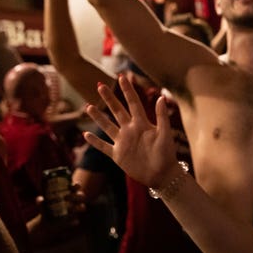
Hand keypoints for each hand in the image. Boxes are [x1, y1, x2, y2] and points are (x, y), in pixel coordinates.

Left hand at [27, 184, 85, 246]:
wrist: (46, 223)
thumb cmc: (46, 208)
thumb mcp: (42, 205)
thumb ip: (40, 202)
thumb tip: (40, 199)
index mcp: (70, 194)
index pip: (77, 187)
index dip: (77, 185)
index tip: (73, 185)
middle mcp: (75, 201)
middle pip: (82, 196)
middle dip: (76, 196)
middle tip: (66, 197)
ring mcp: (76, 211)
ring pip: (82, 207)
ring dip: (77, 207)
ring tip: (69, 209)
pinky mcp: (73, 221)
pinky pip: (76, 221)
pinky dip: (74, 221)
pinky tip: (72, 221)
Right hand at [83, 74, 178, 188]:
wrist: (162, 175)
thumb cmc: (167, 154)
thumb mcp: (165, 134)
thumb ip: (162, 116)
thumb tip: (160, 97)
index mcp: (142, 124)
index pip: (133, 103)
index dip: (127, 90)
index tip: (121, 77)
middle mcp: (130, 130)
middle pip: (117, 111)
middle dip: (109, 98)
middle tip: (99, 85)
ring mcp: (123, 142)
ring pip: (107, 126)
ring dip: (98, 117)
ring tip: (88, 106)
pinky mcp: (118, 155)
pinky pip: (104, 146)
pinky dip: (94, 142)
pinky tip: (85, 134)